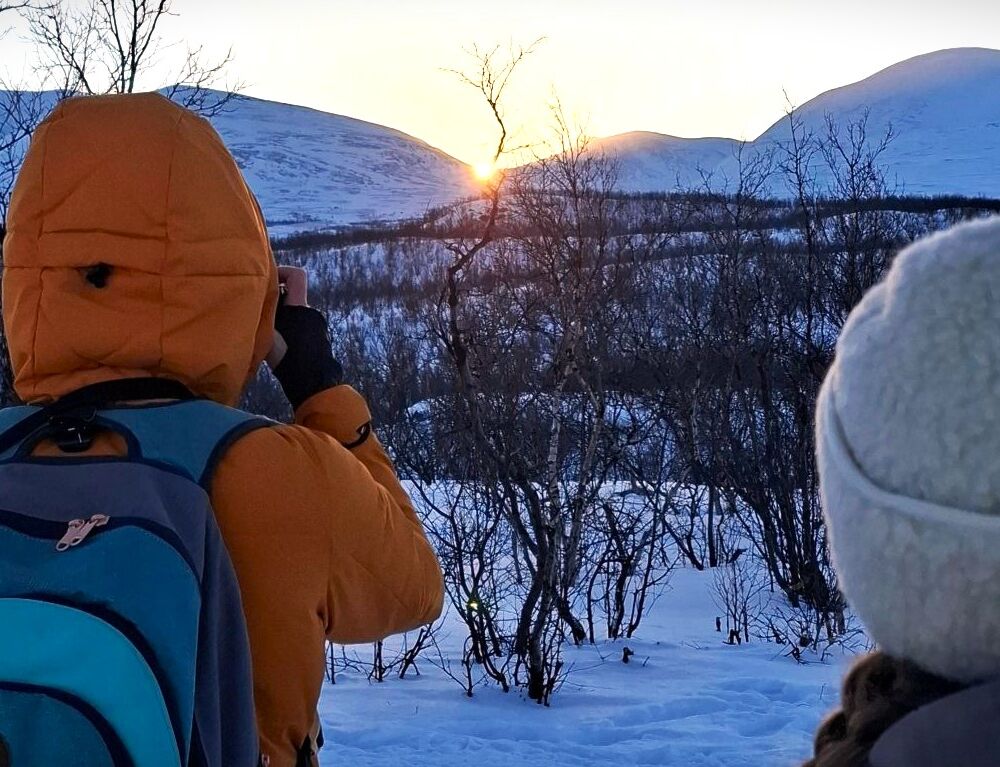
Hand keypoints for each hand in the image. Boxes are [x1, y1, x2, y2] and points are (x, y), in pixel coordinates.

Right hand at [266, 266, 343, 407]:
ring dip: (279, 318)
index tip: (266, 281)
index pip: (297, 275)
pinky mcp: (316, 342)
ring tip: (261, 331)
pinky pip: (298, 329)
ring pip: (292, 314)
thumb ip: (263, 315)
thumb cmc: (291, 358)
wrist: (313, 384)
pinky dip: (286, 331)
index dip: (282, 272)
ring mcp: (316, 328)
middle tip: (255, 310)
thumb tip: (250, 301)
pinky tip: (274, 346)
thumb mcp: (269, 334)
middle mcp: (311, 314)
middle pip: (290, 296)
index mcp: (301, 307)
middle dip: (274, 300)